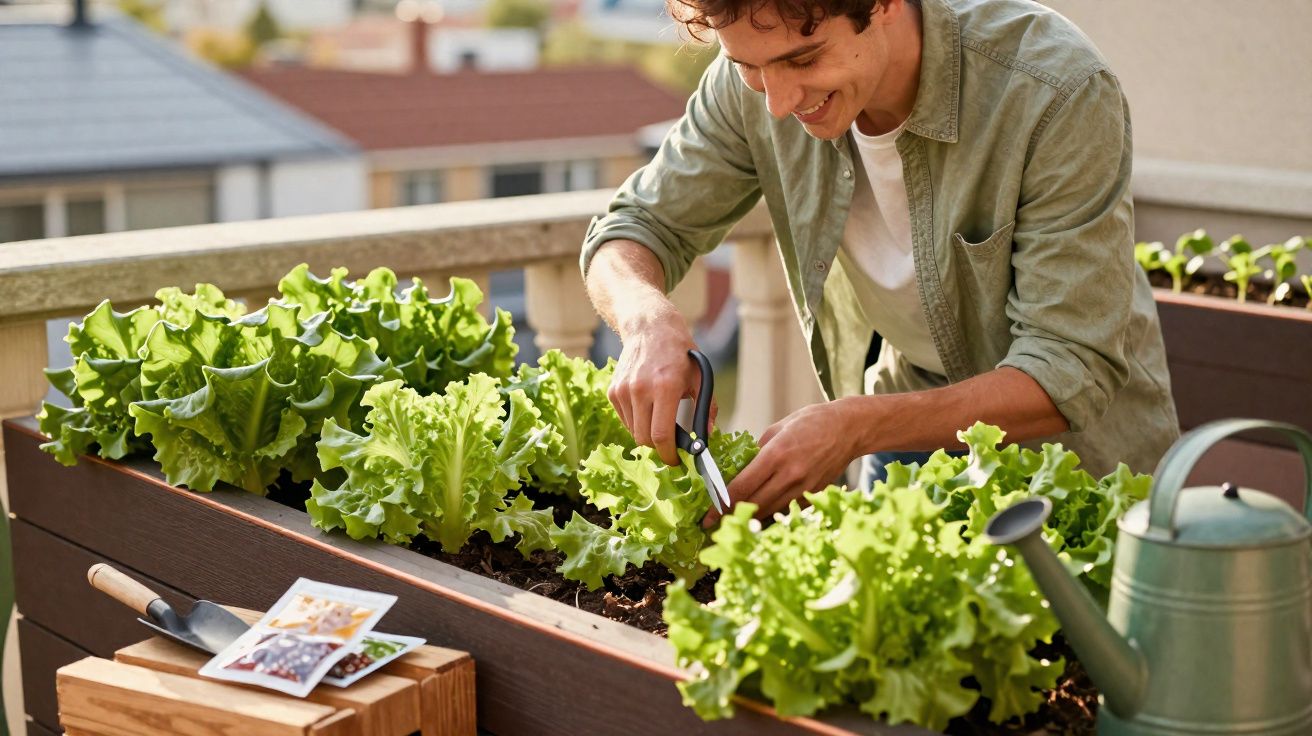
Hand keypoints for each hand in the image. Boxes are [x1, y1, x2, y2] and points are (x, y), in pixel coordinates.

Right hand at [607, 311, 716, 465]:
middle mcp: (640, 389)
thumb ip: (706, 409)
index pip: (661, 435)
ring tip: (660, 419)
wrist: (649, 328)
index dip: (669, 454)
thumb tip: (707, 437)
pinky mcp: (613, 391)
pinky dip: (637, 421)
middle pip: (644, 439)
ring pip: (633, 431)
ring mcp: (623, 390)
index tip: (676, 460)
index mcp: (665, 387)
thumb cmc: (679, 353)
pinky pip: (625, 419)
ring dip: (647, 433)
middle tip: (671, 444)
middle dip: (658, 447)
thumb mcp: (700, 378)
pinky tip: (648, 407)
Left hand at [702, 400, 858, 527]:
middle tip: (715, 522)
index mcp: (777, 455)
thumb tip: (740, 469)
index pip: (743, 487)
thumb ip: (757, 451)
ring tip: (735, 519)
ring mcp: (804, 487)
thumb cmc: (812, 422)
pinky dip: (773, 513)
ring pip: (770, 511)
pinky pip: (788, 510)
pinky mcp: (815, 494)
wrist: (848, 428)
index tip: (708, 516)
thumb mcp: (777, 428)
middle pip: (754, 505)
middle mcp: (791, 475)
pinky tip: (762, 512)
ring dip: (751, 517)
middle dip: (732, 516)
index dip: (722, 505)